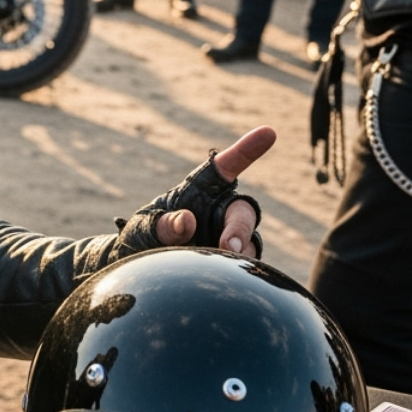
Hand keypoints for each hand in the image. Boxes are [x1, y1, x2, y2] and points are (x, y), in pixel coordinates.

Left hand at [117, 126, 276, 258]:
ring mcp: (228, 238)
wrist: (144, 270)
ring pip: (250, 242)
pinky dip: (239, 271)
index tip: (268, 132)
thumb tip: (186, 221)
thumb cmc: (142, 238)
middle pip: (243, 211)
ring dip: (239, 252)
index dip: (246, 150)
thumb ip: (162, 225)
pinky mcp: (234, 263)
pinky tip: (226, 279)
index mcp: (200, 191)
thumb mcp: (142, 229)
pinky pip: (247, 266)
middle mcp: (220, 212)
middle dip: (239, 227)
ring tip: (220, 260)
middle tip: (228, 245)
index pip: (225, 167)